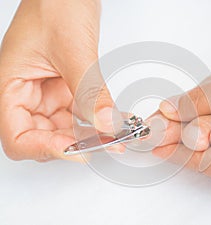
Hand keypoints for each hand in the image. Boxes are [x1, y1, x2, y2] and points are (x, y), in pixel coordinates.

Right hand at [0, 0, 119, 161]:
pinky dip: (100, 119)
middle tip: (110, 144)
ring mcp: (48, 94)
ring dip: (94, 135)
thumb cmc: (56, 4)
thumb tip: (106, 124)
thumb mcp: (73, 50)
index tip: (79, 149)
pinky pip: (82, 114)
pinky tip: (119, 119)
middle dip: (78, 144)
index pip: (18, 137)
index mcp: (11, 87)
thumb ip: (89, 91)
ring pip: (68, 129)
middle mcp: (28, 95)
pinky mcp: (67, 90)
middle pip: (45, 137)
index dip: (46, 149)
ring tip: (121, 135)